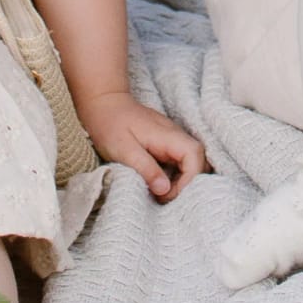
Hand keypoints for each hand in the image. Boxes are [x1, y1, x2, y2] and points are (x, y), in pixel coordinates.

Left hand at [78, 91, 209, 198]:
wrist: (104, 103)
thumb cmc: (111, 125)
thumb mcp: (124, 149)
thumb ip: (145, 168)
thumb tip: (164, 189)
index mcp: (168, 135)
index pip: (194, 156)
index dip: (189, 179)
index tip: (168, 194)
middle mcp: (175, 135)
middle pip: (198, 160)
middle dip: (189, 183)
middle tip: (166, 198)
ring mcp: (172, 139)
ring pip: (191, 162)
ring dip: (183, 181)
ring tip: (163, 195)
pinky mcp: (166, 144)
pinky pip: (181, 162)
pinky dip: (176, 176)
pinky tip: (160, 186)